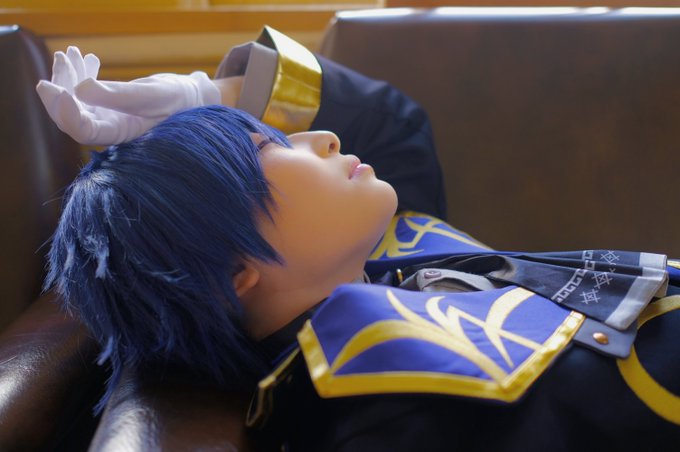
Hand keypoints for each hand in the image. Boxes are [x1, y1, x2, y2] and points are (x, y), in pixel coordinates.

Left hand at [36, 46, 220, 145]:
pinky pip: (84, 92)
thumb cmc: (178, 100)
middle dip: (60, 87)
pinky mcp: (107, 105)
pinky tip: (85, 57)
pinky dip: (80, 73)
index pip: (83, 131)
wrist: (191, 98)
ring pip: (74, 100)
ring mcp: (106, 117)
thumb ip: (117, 95)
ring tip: (71, 53)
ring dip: (68, 76)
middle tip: (62, 59)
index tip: (57, 88)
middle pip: (70, 116)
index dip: (65, 112)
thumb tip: (79, 90)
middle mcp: (109, 129)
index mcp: (120, 134)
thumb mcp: (151, 94)